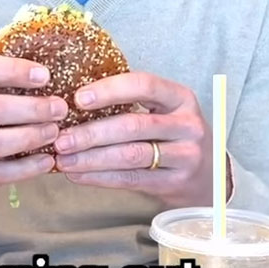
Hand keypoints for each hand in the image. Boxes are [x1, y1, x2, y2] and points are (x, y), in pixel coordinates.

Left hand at [53, 72, 224, 208]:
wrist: (208, 174)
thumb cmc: (172, 133)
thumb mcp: (163, 110)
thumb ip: (130, 102)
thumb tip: (73, 102)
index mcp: (181, 97)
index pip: (144, 85)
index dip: (110, 90)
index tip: (78, 98)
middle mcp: (188, 124)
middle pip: (133, 125)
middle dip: (92, 133)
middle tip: (60, 138)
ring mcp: (186, 155)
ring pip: (131, 155)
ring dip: (91, 158)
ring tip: (63, 159)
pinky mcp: (176, 182)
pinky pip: (132, 180)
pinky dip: (100, 178)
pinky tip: (78, 175)